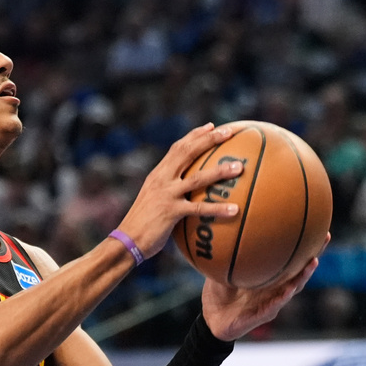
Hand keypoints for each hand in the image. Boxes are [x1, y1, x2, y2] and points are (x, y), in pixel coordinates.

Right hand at [116, 123, 241, 259]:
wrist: (126, 240)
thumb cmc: (142, 223)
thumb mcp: (153, 200)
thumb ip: (168, 191)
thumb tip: (190, 193)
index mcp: (157, 174)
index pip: (177, 148)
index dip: (195, 135)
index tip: (212, 126)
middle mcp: (161, 179)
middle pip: (187, 153)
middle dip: (209, 140)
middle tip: (230, 132)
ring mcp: (166, 194)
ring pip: (197, 178)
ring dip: (220, 171)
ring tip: (239, 167)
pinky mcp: (170, 212)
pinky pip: (199, 209)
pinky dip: (218, 209)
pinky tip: (235, 210)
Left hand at [200, 233, 328, 340]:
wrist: (211, 321)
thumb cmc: (218, 295)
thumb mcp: (220, 272)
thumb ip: (224, 255)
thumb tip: (221, 231)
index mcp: (266, 277)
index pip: (287, 258)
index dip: (301, 244)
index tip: (313, 225)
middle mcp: (273, 287)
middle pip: (298, 270)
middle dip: (313, 254)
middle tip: (324, 237)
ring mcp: (271, 301)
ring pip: (293, 287)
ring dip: (304, 275)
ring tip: (312, 261)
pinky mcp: (263, 315)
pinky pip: (276, 304)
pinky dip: (283, 296)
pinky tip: (290, 288)